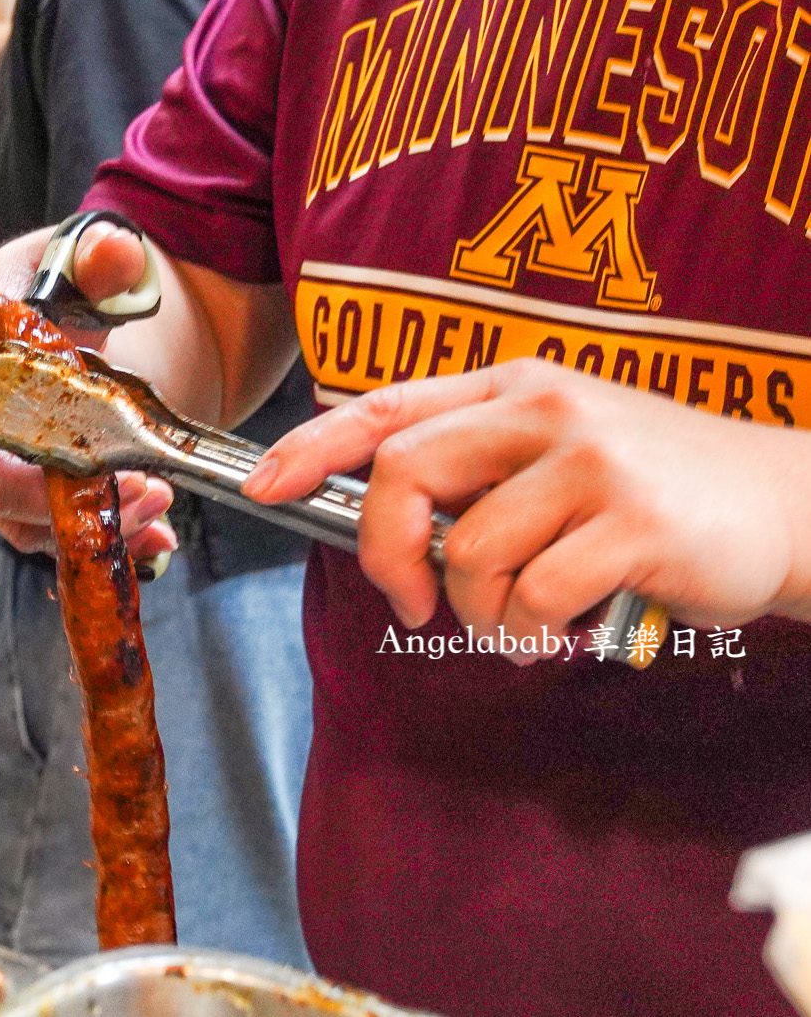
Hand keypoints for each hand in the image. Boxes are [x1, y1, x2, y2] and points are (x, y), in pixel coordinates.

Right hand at [0, 226, 178, 560]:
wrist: (78, 304)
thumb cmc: (63, 280)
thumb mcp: (81, 256)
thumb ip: (101, 257)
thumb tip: (117, 255)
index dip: (28, 462)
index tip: (100, 465)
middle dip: (69, 505)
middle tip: (147, 490)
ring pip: (21, 519)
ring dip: (89, 527)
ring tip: (158, 509)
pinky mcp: (21, 483)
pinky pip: (45, 529)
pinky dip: (97, 539)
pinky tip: (152, 538)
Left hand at [241, 358, 810, 645]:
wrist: (788, 504)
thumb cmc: (655, 488)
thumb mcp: (561, 448)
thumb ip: (478, 465)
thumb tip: (379, 510)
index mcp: (514, 387)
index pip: (386, 406)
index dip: (311, 445)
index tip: (261, 484)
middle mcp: (545, 409)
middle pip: (405, 476)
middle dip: (385, 555)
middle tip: (409, 604)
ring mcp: (592, 461)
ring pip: (468, 553)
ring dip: (480, 613)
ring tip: (523, 620)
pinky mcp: (633, 521)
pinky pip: (533, 594)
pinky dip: (530, 632)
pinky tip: (559, 631)